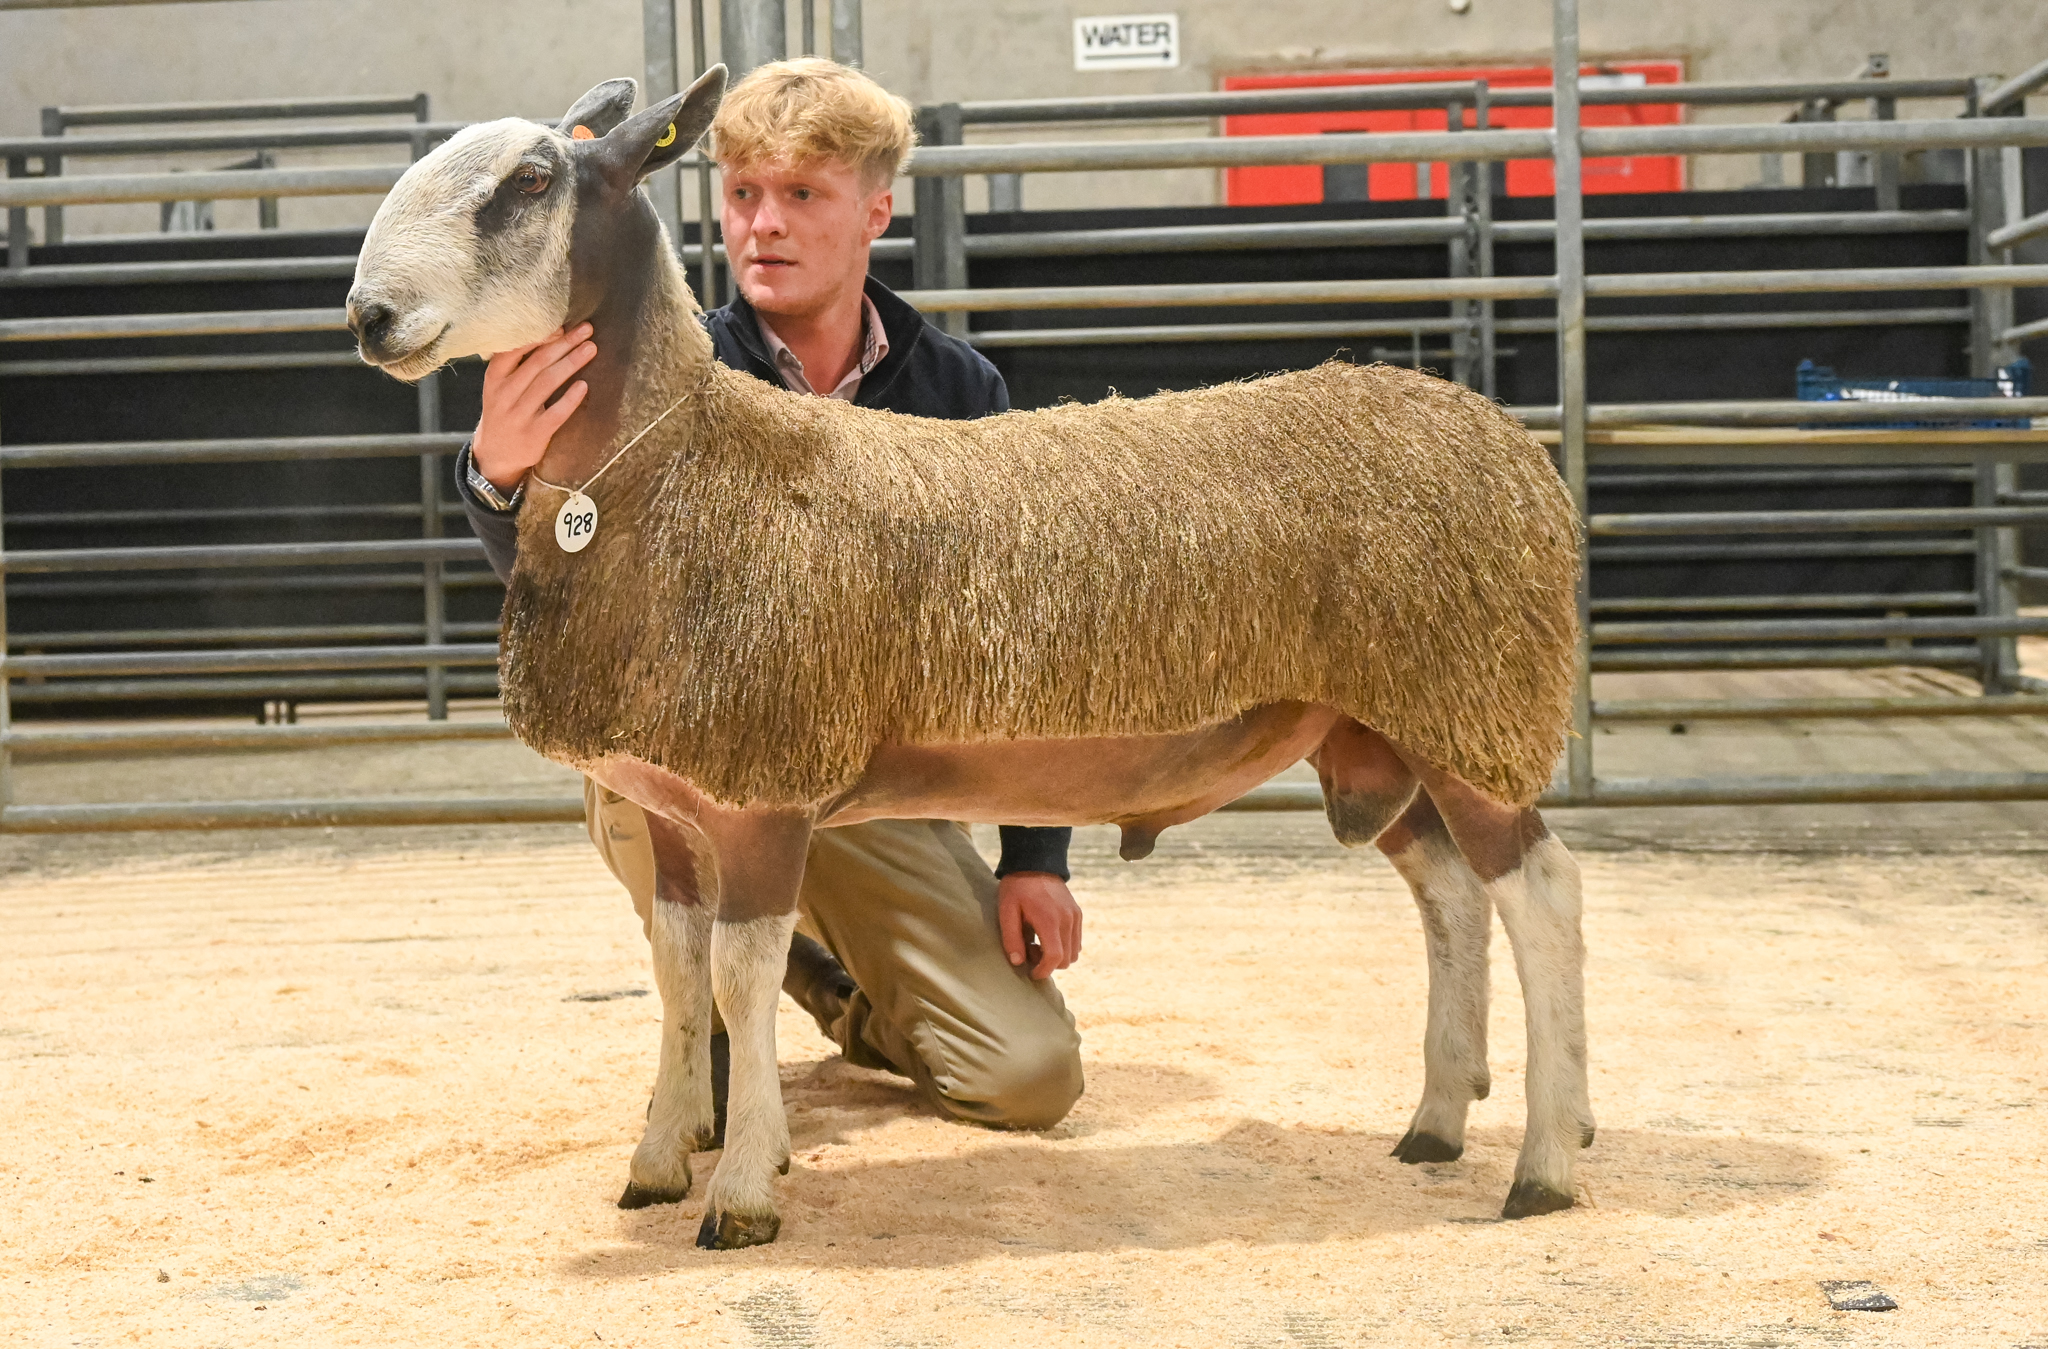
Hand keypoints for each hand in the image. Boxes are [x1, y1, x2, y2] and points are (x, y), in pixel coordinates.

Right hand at [472, 322, 596, 489]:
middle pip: (537, 362)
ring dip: (572, 363)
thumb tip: (550, 333)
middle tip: (586, 330)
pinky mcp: (535, 433)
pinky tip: (584, 386)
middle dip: (564, 344)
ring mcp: (519, 414)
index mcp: (495, 377)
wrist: (495, 453)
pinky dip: (571, 398)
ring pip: (548, 383)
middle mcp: (505, 393)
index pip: (513, 349)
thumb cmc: (504, 410)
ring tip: (591, 348)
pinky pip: (556, 413)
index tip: (560, 326)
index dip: (538, 336)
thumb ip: (516, 363)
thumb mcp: (499, 385)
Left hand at [997, 872, 1082, 980]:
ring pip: (1074, 952)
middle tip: (1030, 952)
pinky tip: (1048, 935)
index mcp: (1049, 920)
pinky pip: (1076, 940)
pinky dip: (1065, 946)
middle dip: (1049, 964)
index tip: (1031, 973)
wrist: (1036, 862)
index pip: (1054, 957)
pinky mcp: (1077, 913)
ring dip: (1058, 956)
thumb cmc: (1017, 887)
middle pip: (1066, 959)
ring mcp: (1075, 916)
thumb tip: (1017, 962)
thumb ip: (1011, 938)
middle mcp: (1067, 920)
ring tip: (1038, 943)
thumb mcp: (1007, 911)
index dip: (1043, 971)